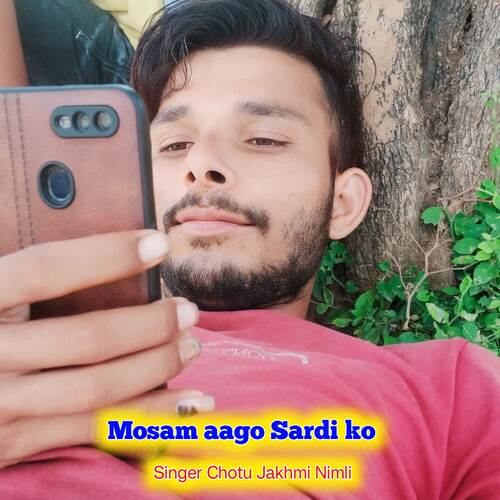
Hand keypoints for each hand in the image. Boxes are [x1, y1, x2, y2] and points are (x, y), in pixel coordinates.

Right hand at [0, 230, 213, 468]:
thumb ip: (24, 270)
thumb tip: (84, 218)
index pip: (46, 269)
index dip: (107, 255)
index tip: (159, 244)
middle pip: (87, 338)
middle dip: (150, 325)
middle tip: (189, 311)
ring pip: (97, 389)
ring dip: (156, 367)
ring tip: (192, 347)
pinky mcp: (10, 444)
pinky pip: (91, 429)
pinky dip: (146, 416)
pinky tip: (187, 406)